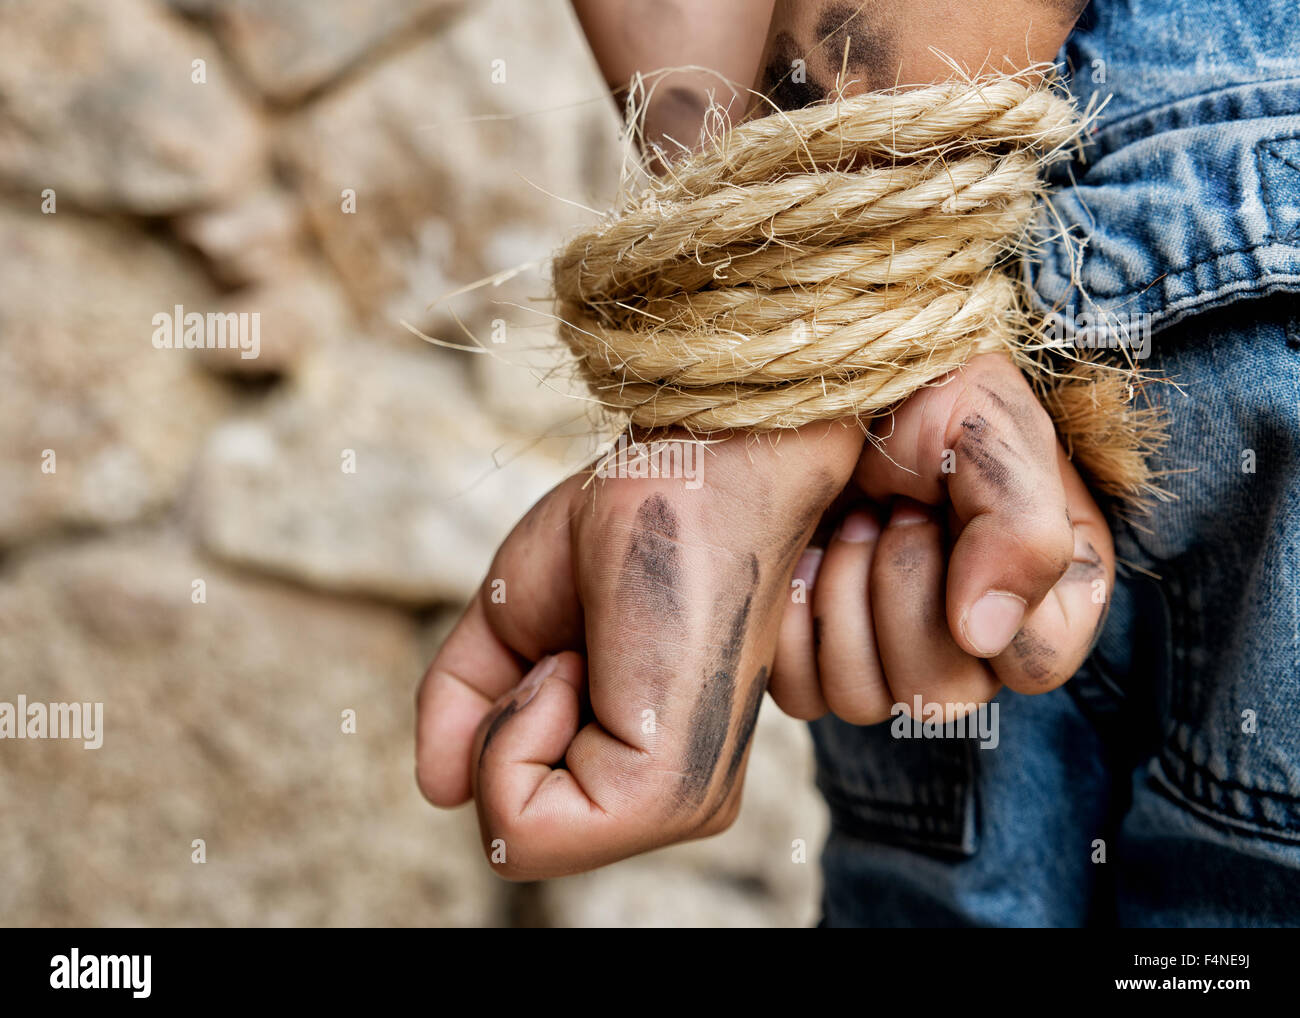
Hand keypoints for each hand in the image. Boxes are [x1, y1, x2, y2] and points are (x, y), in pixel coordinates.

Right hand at [415, 422, 863, 877]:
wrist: (690, 470)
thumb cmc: (619, 531)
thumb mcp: (515, 624)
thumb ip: (469, 707)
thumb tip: (439, 791)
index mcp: (652, 766)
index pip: (521, 812)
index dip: (499, 727)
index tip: (563, 647)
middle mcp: (680, 800)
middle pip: (516, 831)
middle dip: (504, 726)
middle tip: (576, 647)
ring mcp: (680, 804)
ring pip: (515, 836)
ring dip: (513, 720)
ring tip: (588, 649)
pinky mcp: (664, 792)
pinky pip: (524, 822)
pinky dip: (516, 726)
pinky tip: (584, 661)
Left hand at [770, 353, 1114, 722]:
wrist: (826, 385)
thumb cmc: (923, 395)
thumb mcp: (991, 427)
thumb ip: (1021, 527)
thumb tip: (983, 638)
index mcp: (1047, 595)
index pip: (1036, 664)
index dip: (985, 597)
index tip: (938, 513)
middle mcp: (972, 644)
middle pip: (940, 694)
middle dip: (900, 587)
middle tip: (888, 510)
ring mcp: (891, 658)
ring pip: (865, 700)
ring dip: (843, 596)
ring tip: (849, 523)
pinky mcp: (818, 660)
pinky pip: (800, 691)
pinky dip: (791, 618)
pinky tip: (803, 554)